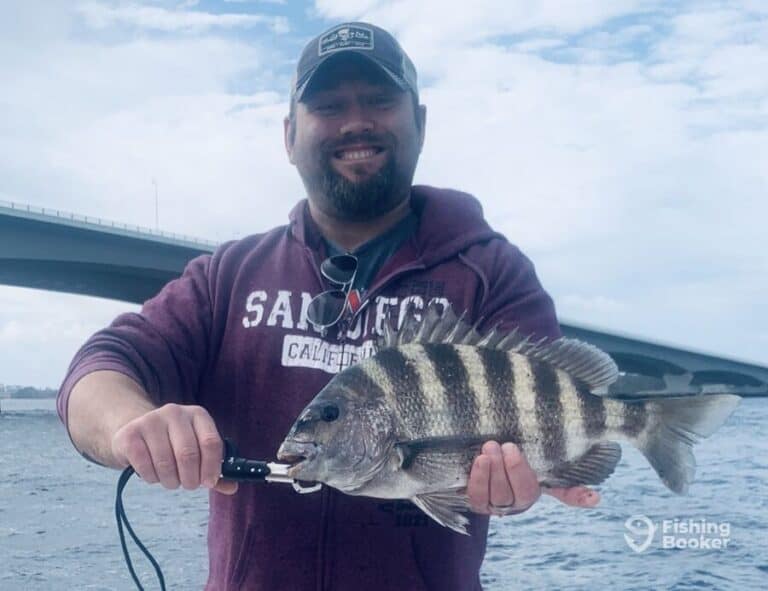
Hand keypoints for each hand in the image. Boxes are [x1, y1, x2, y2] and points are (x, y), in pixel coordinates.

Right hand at [111, 403, 236, 494]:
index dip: (212, 467)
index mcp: (197, 414)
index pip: (211, 442)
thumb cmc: (172, 444)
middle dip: (191, 479)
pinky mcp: (130, 434)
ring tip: (171, 479)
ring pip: (166, 463)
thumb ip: (213, 468)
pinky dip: (151, 478)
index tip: (209, 482)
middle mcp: (175, 412)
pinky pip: (144, 466)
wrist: (135, 430)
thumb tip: (232, 488)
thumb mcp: (196, 449)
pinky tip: (153, 473)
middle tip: (188, 484)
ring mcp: (151, 420)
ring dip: (171, 481)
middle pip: (188, 454)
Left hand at [467, 441, 598, 515]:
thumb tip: (593, 485)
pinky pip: (477, 496)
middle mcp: (520, 500)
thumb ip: (547, 454)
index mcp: (538, 486)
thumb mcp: (525, 449)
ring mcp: (497, 503)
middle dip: (514, 469)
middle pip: (523, 493)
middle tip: (508, 446)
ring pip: (499, 496)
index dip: (578, 496)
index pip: (563, 493)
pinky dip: (478, 479)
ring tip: (490, 447)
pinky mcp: (476, 502)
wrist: (473, 452)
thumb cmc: (502, 450)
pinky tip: (479, 460)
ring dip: (495, 472)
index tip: (595, 496)